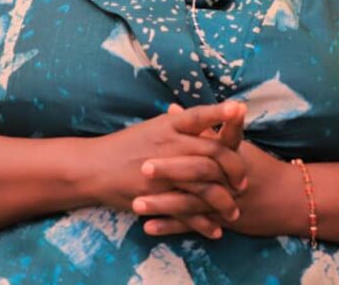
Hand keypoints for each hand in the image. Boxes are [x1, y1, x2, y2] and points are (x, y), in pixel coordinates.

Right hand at [86, 101, 246, 237]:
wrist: (94, 167)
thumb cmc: (127, 145)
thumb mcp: (154, 128)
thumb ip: (180, 123)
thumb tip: (206, 116)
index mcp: (170, 125)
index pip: (199, 115)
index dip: (220, 112)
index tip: (240, 108)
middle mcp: (169, 145)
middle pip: (213, 153)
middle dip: (234, 168)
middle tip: (244, 183)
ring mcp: (164, 172)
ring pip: (205, 185)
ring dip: (224, 201)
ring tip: (235, 212)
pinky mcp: (156, 196)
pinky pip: (186, 212)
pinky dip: (204, 223)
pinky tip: (216, 230)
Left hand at [138, 138, 298, 238]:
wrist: (286, 198)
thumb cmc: (257, 166)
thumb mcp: (235, 143)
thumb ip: (205, 127)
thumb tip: (172, 109)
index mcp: (230, 153)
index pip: (206, 145)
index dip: (184, 142)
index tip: (158, 137)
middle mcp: (227, 178)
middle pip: (198, 174)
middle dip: (170, 172)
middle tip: (143, 169)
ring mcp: (224, 202)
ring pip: (192, 203)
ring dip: (163, 205)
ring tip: (137, 204)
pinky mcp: (221, 222)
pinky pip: (194, 226)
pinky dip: (171, 227)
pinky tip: (148, 226)